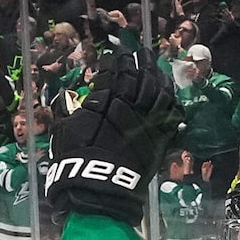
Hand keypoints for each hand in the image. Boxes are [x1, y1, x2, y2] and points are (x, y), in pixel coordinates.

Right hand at [45, 55, 174, 225]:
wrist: (99, 188)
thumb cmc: (76, 160)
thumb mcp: (66, 128)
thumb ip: (74, 108)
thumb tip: (72, 93)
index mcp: (107, 99)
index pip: (115, 71)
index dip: (115, 60)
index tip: (114, 54)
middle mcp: (132, 106)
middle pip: (142, 75)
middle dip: (140, 60)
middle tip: (139, 50)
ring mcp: (150, 122)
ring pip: (161, 91)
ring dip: (158, 76)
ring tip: (156, 67)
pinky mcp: (162, 139)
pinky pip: (174, 115)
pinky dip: (172, 102)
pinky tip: (169, 95)